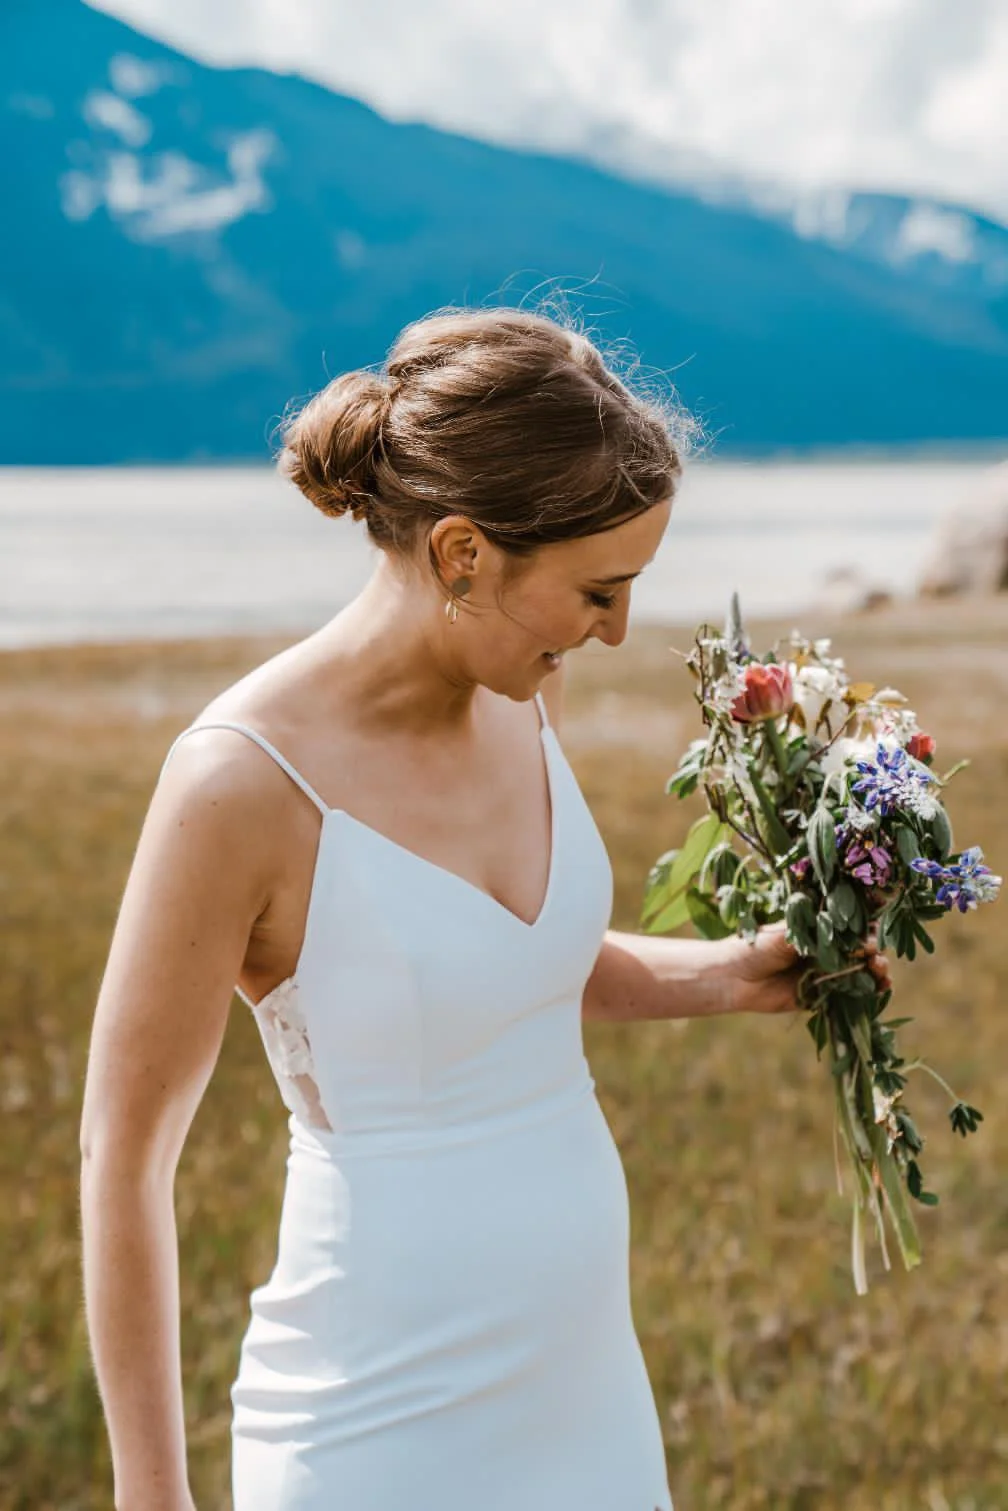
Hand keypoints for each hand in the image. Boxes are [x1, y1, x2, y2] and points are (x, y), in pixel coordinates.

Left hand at [724, 921, 891, 1015]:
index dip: (865, 928)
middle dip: (873, 950)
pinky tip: (882, 987)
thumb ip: (812, 936)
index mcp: (817, 929)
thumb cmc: (755, 946)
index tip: (872, 930)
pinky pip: (851, 993)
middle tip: (873, 954)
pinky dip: (869, 990)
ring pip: (861, 970)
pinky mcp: (823, 995)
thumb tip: (845, 937)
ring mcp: (826, 972)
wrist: (733, 978)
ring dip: (876, 970)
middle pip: (860, 948)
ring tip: (880, 969)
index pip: (849, 925)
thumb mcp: (783, 935)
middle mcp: (825, 949)